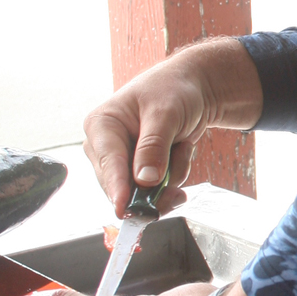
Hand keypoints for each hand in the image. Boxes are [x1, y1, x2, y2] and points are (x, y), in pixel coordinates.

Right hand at [83, 38, 263, 217]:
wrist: (195, 88)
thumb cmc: (174, 89)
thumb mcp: (165, 112)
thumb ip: (153, 146)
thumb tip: (144, 180)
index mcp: (101, 125)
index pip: (107, 162)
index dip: (117, 187)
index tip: (123, 207)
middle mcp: (106, 147)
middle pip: (122, 186)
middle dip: (153, 185)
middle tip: (178, 175)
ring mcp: (124, 162)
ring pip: (142, 193)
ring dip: (169, 177)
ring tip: (181, 146)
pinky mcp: (141, 171)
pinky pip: (157, 191)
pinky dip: (175, 177)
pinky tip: (181, 152)